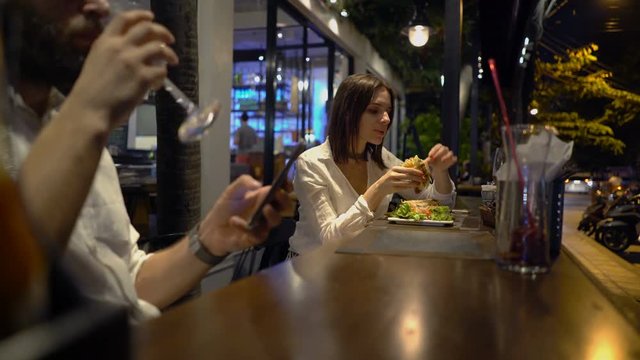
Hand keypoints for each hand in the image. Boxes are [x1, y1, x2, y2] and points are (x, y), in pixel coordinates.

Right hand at [68, 10, 178, 129]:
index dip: (140, 15)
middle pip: (147, 29)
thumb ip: (112, 53)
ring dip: (169, 53)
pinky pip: (161, 71)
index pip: (124, 18)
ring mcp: (133, 61)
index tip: (150, 17)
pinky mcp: (143, 78)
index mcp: (105, 42)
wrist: (89, 111)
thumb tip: (132, 51)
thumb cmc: (89, 92)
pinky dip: (163, 76)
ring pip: (160, 48)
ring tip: (173, 60)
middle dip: (162, 32)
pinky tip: (158, 84)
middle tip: (169, 39)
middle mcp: (120, 47)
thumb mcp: (96, 62)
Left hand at [198, 175, 290, 255]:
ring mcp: (262, 226)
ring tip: (265, 208)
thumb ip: (245, 181)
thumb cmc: (226, 208)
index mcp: (264, 198)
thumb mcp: (233, 190)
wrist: (212, 229)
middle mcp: (267, 212)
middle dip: (284, 200)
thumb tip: (259, 184)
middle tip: (277, 194)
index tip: (282, 183)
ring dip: (272, 214)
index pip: (280, 192)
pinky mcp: (254, 239)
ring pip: (275, 221)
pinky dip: (245, 227)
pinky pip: (256, 234)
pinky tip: (234, 220)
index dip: (284, 187)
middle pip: (284, 207)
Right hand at [363, 166, 425, 209]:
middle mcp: (393, 174)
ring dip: (415, 183)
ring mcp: (393, 182)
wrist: (380, 187)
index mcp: (395, 168)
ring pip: (407, 182)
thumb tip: (416, 170)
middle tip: (423, 178)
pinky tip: (414, 186)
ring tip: (420, 183)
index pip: (408, 169)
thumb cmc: (390, 178)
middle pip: (408, 176)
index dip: (416, 171)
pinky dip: (410, 187)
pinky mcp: (393, 188)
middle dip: (417, 177)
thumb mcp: (395, 172)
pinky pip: (404, 187)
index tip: (422, 173)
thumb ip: (404, 171)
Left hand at [425, 143, 457, 173]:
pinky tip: (447, 164)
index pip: (438, 146)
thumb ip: (428, 161)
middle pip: (444, 148)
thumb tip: (428, 160)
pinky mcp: (453, 159)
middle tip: (434, 158)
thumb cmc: (432, 162)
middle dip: (439, 153)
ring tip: (442, 161)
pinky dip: (451, 161)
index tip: (429, 156)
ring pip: (450, 153)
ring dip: (446, 156)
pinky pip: (454, 159)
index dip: (434, 150)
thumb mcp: (429, 162)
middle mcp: (445, 150)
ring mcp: (449, 154)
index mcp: (439, 147)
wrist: (437, 168)